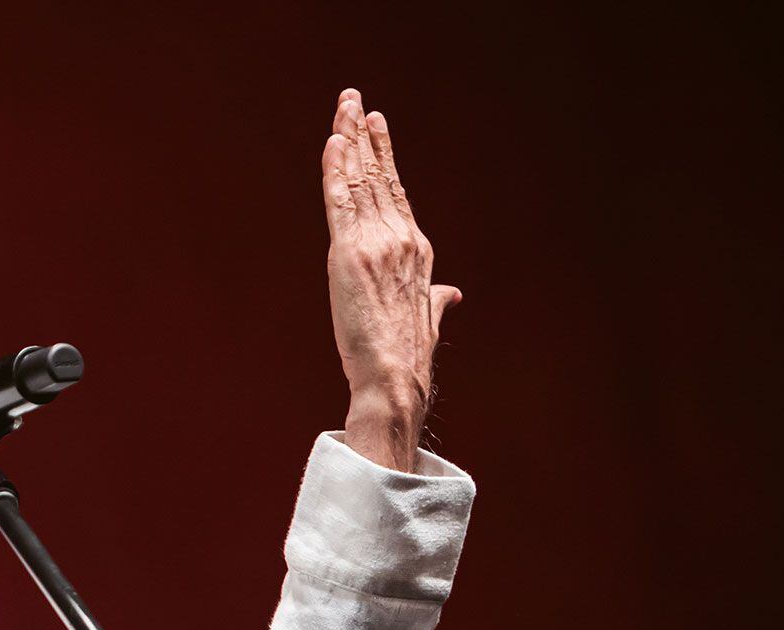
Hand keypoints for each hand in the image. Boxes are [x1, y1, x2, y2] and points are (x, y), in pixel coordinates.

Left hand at [320, 89, 460, 470]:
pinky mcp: (349, 253)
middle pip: (378, 176)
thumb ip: (437, 297)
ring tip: (344, 108)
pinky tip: (333, 142)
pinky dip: (334, 169)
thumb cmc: (407, 355)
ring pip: (359, 180)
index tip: (376, 126)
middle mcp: (400, 238)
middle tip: (354, 100)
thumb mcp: (427, 316)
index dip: (384, 156)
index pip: (395, 192)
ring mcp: (376, 242)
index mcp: (416, 249)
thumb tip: (451, 294)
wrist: (395, 375)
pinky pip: (340, 201)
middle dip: (364, 134)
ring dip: (348, 140)